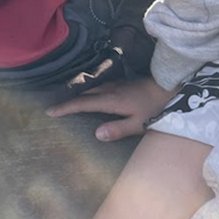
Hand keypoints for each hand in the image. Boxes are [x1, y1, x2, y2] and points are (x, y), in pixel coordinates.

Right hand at [46, 77, 176, 141]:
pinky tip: (91, 97)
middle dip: (68, 101)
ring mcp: (115, 85)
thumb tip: (95, 134)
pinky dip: (89, 93)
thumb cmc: (154, 109)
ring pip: (91, 89)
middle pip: (83, 95)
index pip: (82, 104)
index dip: (65, 108)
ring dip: (78, 96)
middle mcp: (109, 91)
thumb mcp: (138, 125)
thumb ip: (117, 129)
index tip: (50, 112)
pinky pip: (98, 87)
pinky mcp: (121, 84)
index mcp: (110, 101)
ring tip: (68, 103)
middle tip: (54, 109)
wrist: (168, 88)